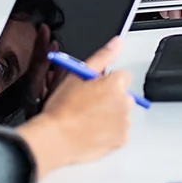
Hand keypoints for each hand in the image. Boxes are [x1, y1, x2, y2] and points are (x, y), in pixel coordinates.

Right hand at [19, 38, 133, 174]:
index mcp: (116, 84)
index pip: (122, 75)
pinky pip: (119, 131)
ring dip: (110, 114)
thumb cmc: (63, 109)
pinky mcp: (121, 139)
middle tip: (89, 104)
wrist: (56, 139)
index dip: (107, 81)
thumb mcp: (78, 75)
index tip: (95, 88)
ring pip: (121, 113)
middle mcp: (125, 102)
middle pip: (123, 94)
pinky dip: (110, 131)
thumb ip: (102, 57)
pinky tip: (93, 130)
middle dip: (110, 97)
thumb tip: (117, 43)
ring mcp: (124, 122)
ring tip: (88, 119)